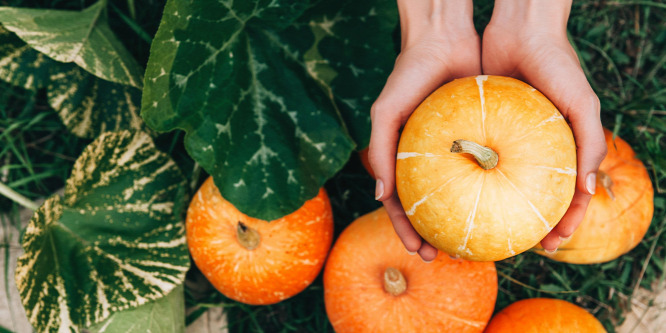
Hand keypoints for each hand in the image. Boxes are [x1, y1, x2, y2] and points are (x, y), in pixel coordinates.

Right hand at [369, 0, 480, 261]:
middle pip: (429, 205)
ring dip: (461, 219)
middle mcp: (426, 159)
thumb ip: (380, 151)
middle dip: (433, 234)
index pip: (400, 202)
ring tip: (473, 242)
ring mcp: (453, 150)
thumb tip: (379, 195)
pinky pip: (484, 167)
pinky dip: (487, 188)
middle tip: (445, 256)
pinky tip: (500, 205)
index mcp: (401, 157)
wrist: (444, 39)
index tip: (419, 250)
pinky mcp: (479, 136)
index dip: (407, 228)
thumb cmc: (408, 74)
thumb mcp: (386, 112)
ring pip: (458, 192)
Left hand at [482, 0, 606, 251]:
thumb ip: (590, 145)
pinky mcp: (476, 128)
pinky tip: (449, 197)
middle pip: (523, 198)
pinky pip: (467, 159)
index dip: (559, 224)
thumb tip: (589, 192)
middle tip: (509, 248)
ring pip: (490, 185)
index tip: (548, 245)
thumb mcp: (582, 104)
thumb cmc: (557, 64)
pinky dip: (462, 179)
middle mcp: (528, 150)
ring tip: (471, 232)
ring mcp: (501, 140)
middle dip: (517, 228)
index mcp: (557, 150)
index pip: (561, 198)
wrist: (520, 30)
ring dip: (483, 210)